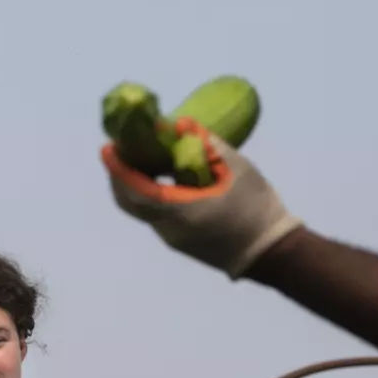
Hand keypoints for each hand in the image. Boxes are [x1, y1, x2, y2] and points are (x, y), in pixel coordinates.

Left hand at [100, 118, 303, 279]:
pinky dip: (150, 194)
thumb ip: (207, 145)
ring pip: (142, 209)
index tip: (107, 149)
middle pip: (130, 202)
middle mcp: (169, 229)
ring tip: (141, 157)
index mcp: (181, 211)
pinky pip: (156, 215)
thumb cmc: (257, 208)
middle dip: (119, 176)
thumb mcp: (236, 169)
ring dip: (135, 184)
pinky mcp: (180, 242)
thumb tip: (182, 124)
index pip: (137, 190)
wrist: (270, 252)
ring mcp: (173, 239)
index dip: (119, 169)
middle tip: (119, 150)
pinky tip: (162, 175)